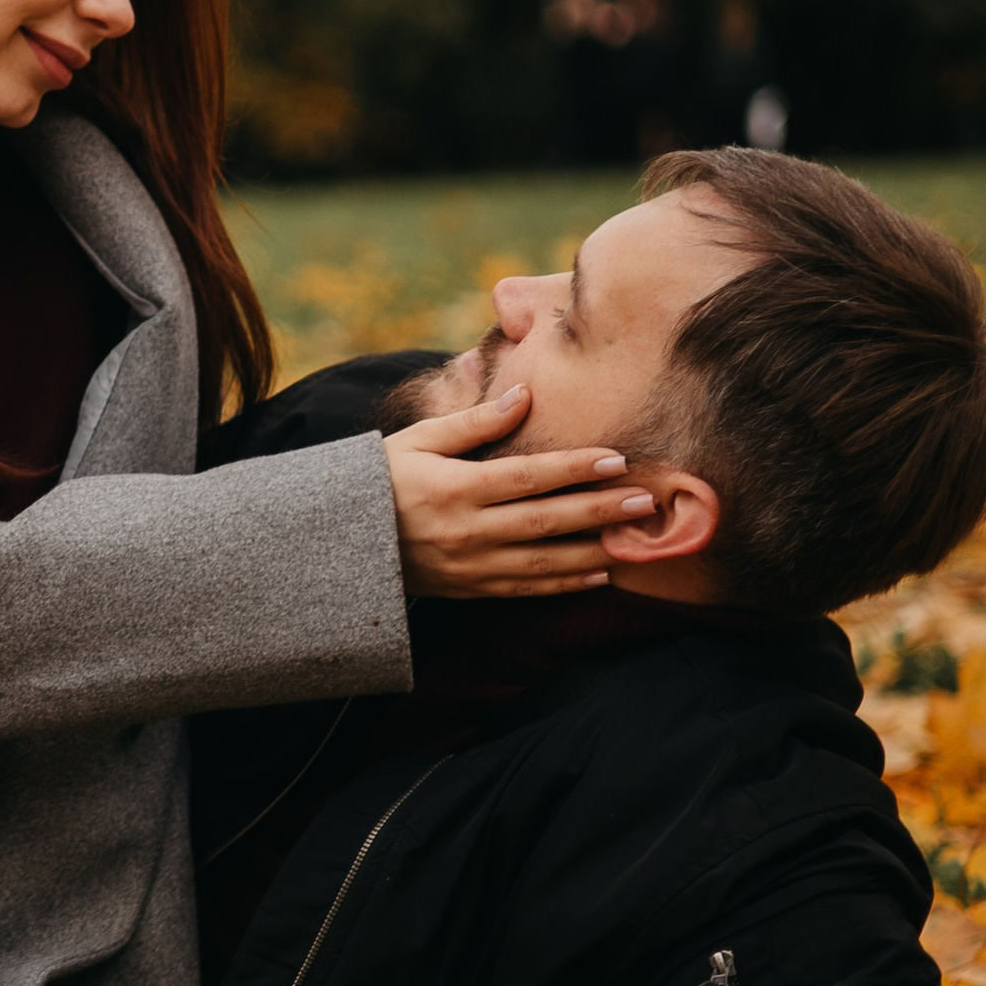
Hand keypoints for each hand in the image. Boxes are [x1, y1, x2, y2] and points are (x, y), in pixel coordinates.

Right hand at [384, 381, 655, 597]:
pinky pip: (525, 589)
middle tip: (644, 501)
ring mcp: (469, 565)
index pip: (527, 476)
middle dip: (598, 511)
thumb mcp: (418, 440)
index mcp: (455, 488)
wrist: (341, 540)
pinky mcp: (470, 588)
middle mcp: (466, 530)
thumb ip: (473, 422)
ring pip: (542, 561)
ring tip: (634, 539)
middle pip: (545, 520)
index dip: (574, 468)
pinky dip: (565, 583)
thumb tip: (523, 396)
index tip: (615, 459)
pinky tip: (599, 573)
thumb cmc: (382, 478)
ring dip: (593, 551)